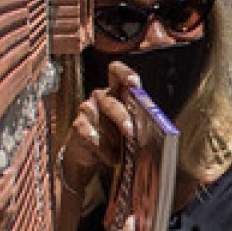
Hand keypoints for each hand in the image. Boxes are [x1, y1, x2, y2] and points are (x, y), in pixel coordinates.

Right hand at [58, 62, 140, 197]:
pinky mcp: (78, 126)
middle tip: (130, 132)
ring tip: (120, 151)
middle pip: (111, 103)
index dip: (124, 74)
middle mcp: (100, 96)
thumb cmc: (114, 135)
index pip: (116, 72)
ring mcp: (87, 109)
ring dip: (114, 140)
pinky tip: (111, 157)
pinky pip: (92, 138)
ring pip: (102, 123)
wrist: (88, 152)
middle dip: (122, 118)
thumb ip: (138, 121)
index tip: (133, 83)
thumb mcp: (128, 125)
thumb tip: (153, 130)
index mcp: (116, 91)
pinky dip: (104, 151)